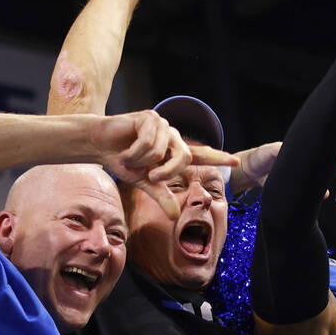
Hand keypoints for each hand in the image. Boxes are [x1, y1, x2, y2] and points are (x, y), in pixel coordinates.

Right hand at [90, 111, 237, 218]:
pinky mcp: (150, 118)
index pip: (201, 156)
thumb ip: (162, 196)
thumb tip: (176, 216)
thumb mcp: (144, 183)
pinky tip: (125, 150)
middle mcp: (173, 137)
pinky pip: (149, 143)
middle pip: (185, 158)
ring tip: (130, 157)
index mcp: (175, 152)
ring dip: (143, 161)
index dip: (218, 158)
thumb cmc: (123, 161)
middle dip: (166, 172)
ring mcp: (163, 126)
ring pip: (164, 152)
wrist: (99, 145)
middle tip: (150, 176)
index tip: (236, 162)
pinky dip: (134, 152)